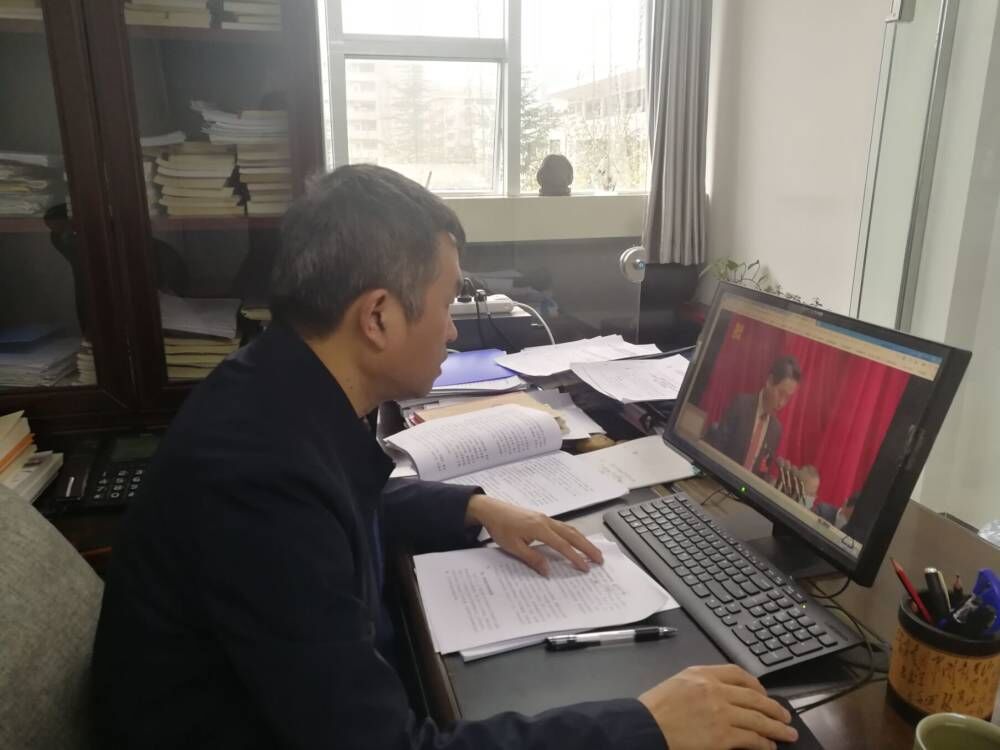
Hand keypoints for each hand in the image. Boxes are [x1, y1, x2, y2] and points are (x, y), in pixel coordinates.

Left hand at [464, 494, 602, 575]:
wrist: (491, 509)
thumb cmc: (500, 528)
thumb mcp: (513, 547)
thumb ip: (532, 558)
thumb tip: (548, 570)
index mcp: (540, 529)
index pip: (562, 545)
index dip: (575, 557)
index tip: (585, 568)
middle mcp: (546, 521)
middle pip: (572, 534)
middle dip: (587, 547)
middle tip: (599, 559)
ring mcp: (545, 518)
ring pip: (570, 529)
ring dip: (583, 540)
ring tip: (593, 551)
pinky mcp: (542, 518)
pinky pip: (563, 526)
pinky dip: (573, 534)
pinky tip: (576, 540)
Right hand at [638, 665, 796, 749]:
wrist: (645, 728)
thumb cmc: (654, 710)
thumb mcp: (677, 684)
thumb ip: (699, 685)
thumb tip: (721, 697)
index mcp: (702, 674)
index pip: (738, 674)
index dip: (756, 685)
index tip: (763, 693)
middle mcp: (715, 690)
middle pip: (754, 697)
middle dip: (773, 708)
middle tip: (785, 715)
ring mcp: (721, 713)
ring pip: (758, 718)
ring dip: (777, 727)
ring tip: (787, 733)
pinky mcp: (723, 736)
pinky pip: (752, 738)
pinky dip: (764, 743)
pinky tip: (769, 746)